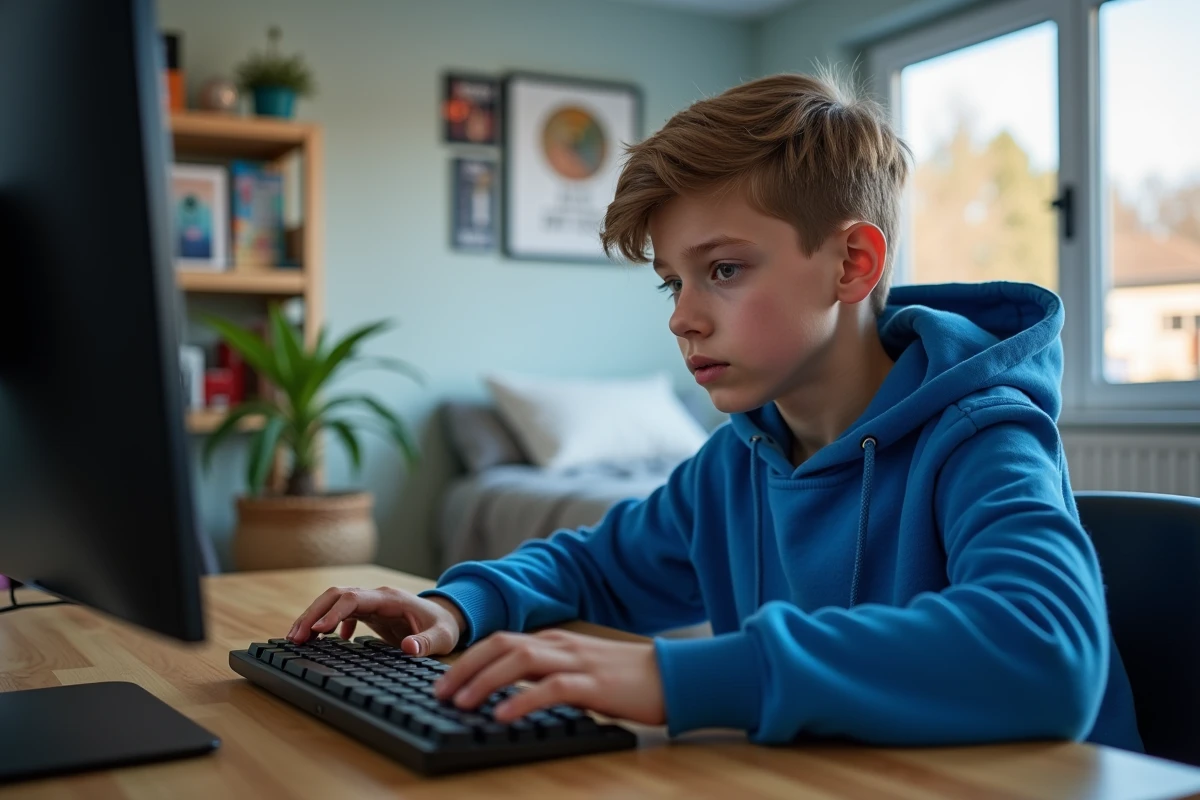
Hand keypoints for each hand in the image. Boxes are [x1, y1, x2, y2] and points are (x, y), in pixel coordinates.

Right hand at [287, 586, 465, 656]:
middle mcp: (376, 596)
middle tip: (295, 638)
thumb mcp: (442, 637)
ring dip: (315, 617)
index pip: (354, 599)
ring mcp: (371, 603)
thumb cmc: (444, 627)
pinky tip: (324, 642)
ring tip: (297, 640)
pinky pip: (341, 612)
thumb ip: (427, 643)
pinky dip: (328, 624)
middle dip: (313, 614)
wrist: (446, 617)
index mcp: (390, 599)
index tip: (317, 631)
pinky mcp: (369, 612)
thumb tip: (409, 648)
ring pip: (334, 603)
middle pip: (336, 596)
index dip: (334, 613)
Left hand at [434, 629, 664, 724]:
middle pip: (503, 646)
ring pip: (520, 661)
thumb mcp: (582, 671)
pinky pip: (551, 688)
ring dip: (485, 681)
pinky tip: (502, 716)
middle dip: (467, 668)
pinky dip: (522, 700)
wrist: (673, 675)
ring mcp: (577, 662)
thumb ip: (550, 676)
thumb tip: (512, 696)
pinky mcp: (593, 685)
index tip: (445, 682)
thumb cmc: (628, 678)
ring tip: (461, 703)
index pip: (503, 642)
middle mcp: (561, 645)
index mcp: (557, 642)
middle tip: (440, 693)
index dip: (470, 660)